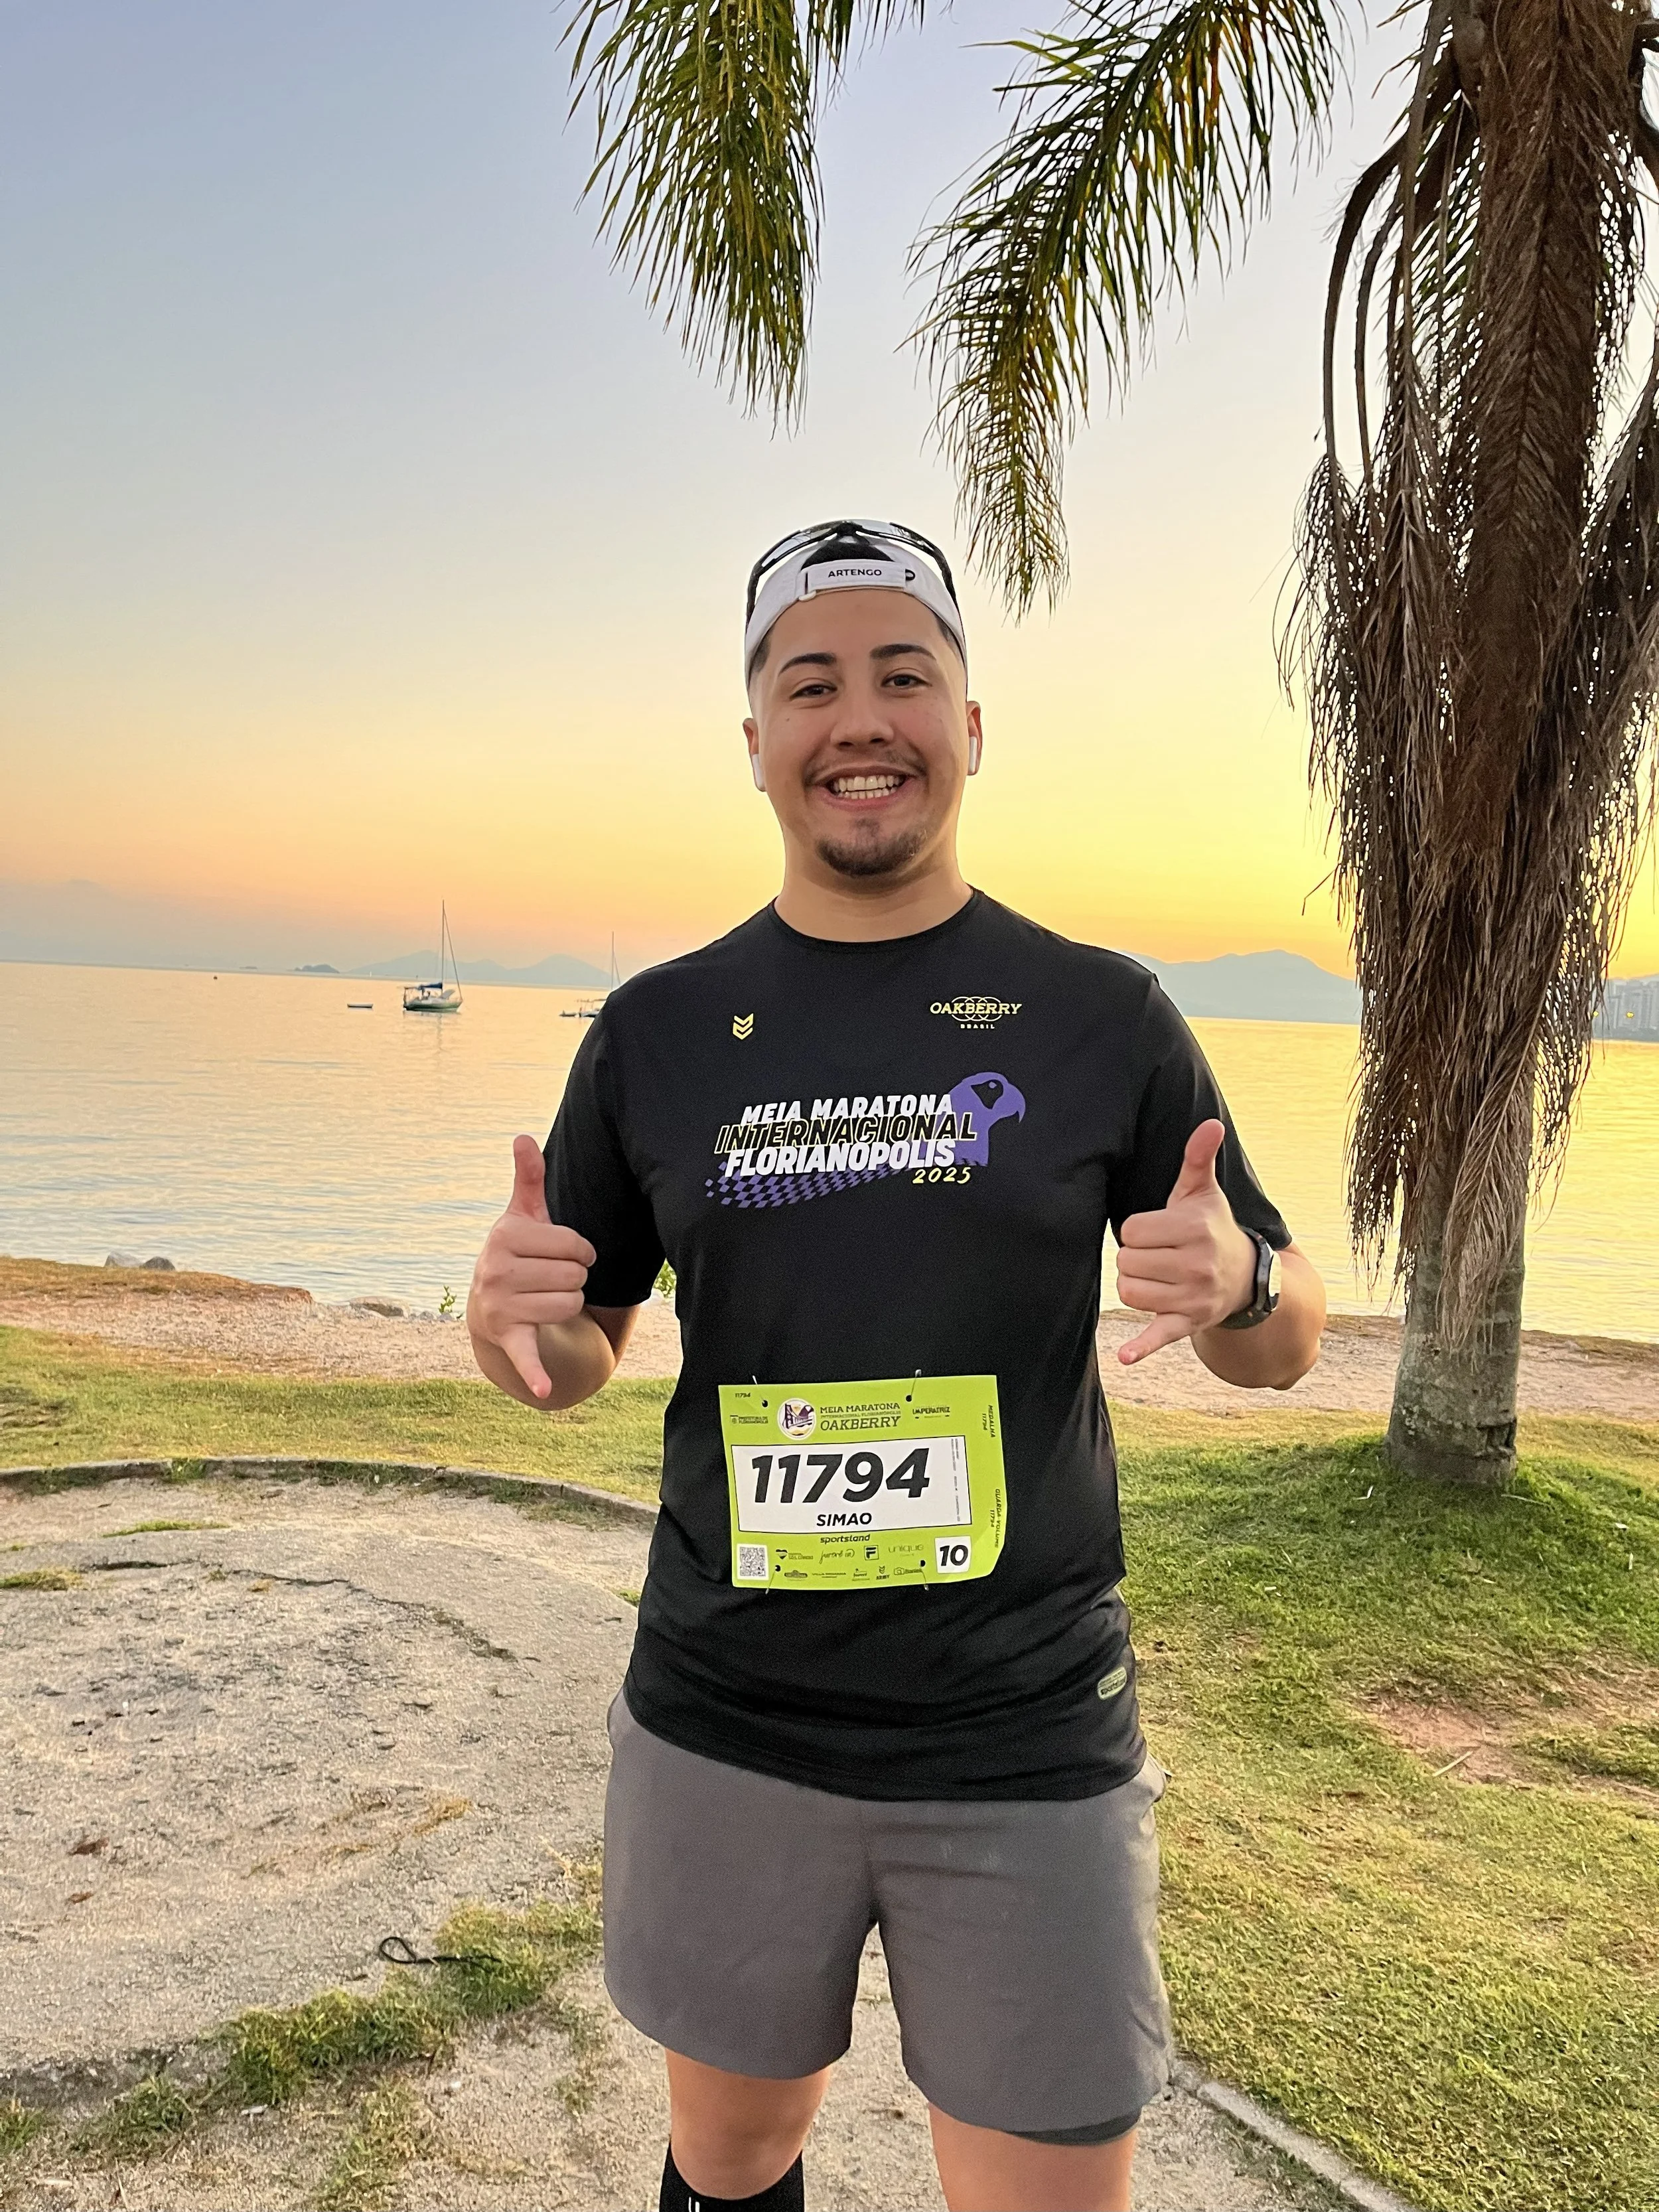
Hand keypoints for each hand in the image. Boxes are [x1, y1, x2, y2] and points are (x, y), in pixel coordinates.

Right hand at [467, 1136, 595, 1399]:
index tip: (561, 1254)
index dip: (580, 1251)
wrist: (490, 1306)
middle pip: (576, 1275)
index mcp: (505, 1235)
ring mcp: (500, 1305)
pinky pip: (526, 1355)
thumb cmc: (517, 1254)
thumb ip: (527, 1178)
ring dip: (568, 1303)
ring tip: (544, 1298)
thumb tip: (523, 1137)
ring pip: (571, 1303)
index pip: (576, 1244)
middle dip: (574, 1278)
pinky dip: (536, 1372)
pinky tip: (544, 1390)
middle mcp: (496, 1270)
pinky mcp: (508, 1338)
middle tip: (551, 1278)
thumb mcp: (522, 1216)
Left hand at [1115, 1119, 1258, 1364]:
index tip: (1158, 1232)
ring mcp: (1192, 1296)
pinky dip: (1142, 1347)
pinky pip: (1159, 1336)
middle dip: (1136, 1258)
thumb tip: (1209, 1123)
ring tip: (1159, 1276)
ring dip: (1136, 1285)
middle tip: (1160, 1255)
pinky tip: (1125, 1357)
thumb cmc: (1212, 1228)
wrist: (1244, 1277)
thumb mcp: (1204, 1193)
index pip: (1130, 1230)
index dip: (1138, 1231)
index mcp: (1194, 1228)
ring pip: (1130, 1291)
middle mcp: (1196, 1263)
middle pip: (1126, 1261)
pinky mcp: (1188, 1323)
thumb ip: (1198, 1158)